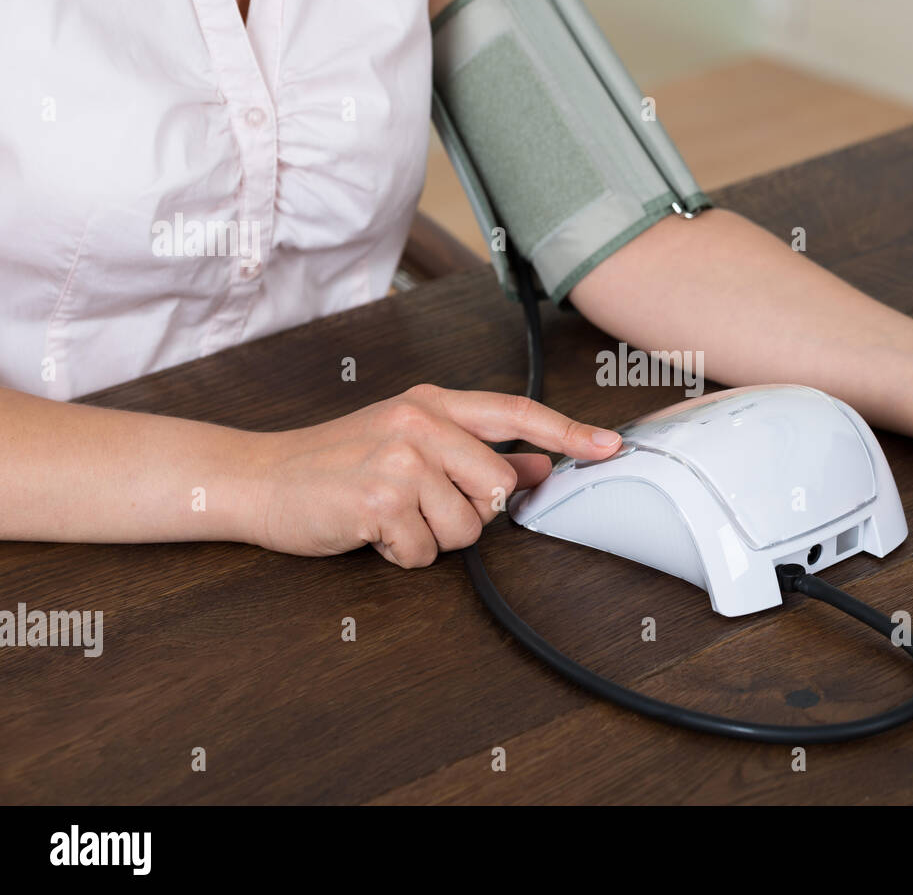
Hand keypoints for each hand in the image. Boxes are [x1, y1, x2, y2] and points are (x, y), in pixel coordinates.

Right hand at [244, 384, 621, 565]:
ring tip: (392, 517)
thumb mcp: (408, 445)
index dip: (567, 432)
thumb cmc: (334, 463)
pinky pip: (426, 552)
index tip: (609, 446)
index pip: (515, 413)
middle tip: (421, 505)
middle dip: (469, 512)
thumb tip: (538, 466)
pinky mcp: (379, 499)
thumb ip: (474, 452)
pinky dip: (402, 554)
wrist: (257, 479)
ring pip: (468, 526)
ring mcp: (399, 459)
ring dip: (433, 538)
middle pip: (498, 486)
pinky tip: (371, 531)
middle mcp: (420, 423)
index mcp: (431, 403)